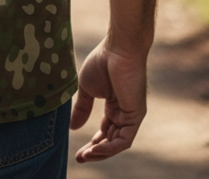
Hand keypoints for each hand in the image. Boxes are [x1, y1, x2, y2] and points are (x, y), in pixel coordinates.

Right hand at [69, 40, 146, 161]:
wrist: (118, 49)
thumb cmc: (103, 61)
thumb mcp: (86, 88)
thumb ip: (82, 108)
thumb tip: (73, 128)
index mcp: (114, 105)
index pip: (105, 131)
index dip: (92, 143)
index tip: (78, 152)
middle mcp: (124, 113)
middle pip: (111, 140)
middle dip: (95, 152)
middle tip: (80, 159)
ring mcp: (131, 115)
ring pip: (118, 143)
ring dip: (101, 153)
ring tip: (86, 156)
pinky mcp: (135, 116)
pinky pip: (124, 139)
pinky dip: (110, 147)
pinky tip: (96, 149)